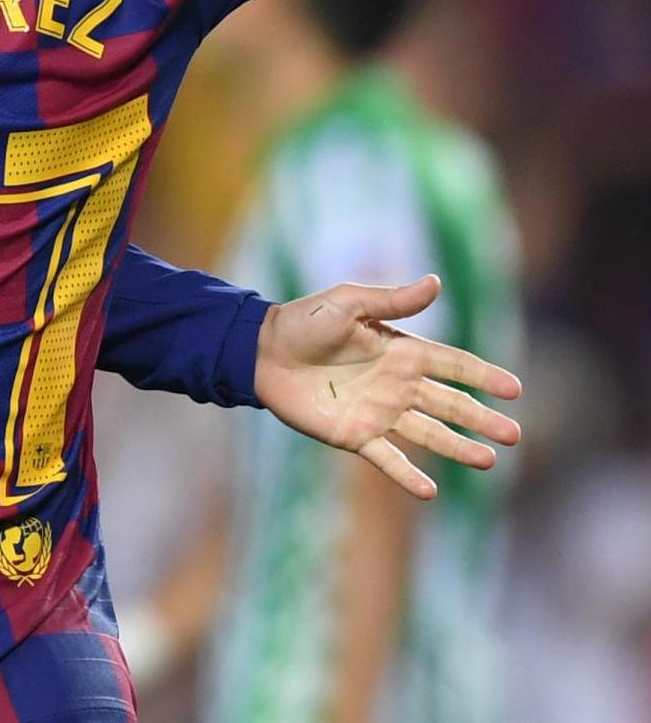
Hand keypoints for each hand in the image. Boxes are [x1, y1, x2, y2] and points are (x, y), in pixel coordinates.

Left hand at [254, 274, 521, 498]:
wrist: (259, 352)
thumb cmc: (302, 322)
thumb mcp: (348, 304)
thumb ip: (392, 300)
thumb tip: (436, 282)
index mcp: (400, 351)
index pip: (452, 365)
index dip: (483, 376)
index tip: (515, 389)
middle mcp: (397, 384)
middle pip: (450, 404)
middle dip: (482, 419)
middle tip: (515, 435)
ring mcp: (379, 412)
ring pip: (429, 434)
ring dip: (458, 449)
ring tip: (489, 462)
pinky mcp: (355, 436)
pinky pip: (388, 459)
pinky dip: (407, 475)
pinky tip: (430, 492)